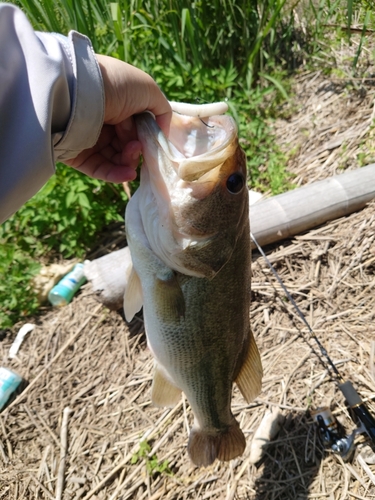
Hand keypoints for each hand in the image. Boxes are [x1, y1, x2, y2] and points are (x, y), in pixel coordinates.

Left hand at [66, 55, 171, 182]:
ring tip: (132, 153)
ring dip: (129, 161)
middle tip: (137, 145)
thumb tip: (162, 132)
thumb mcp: (147, 89)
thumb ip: (162, 110)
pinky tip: (128, 174)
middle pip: (126, 145)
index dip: (145, 135)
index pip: (135, 128)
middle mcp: (102, 122)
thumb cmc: (116, 86)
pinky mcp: (78, 155)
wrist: (79, 90)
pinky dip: (116, 175)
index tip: (151, 138)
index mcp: (116, 106)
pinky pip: (100, 170)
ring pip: (116, 160)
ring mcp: (90, 140)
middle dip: (136, 148)